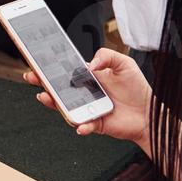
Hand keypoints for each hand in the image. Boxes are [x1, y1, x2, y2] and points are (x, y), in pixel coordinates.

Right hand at [23, 48, 151, 147]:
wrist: (149, 113)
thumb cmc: (137, 88)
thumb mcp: (124, 64)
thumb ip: (107, 55)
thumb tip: (89, 64)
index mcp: (87, 77)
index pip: (65, 70)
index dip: (50, 66)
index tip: (37, 60)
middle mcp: (84, 93)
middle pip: (58, 88)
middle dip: (42, 82)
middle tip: (32, 76)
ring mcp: (87, 108)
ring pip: (64, 106)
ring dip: (53, 103)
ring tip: (47, 97)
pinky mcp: (94, 124)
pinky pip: (83, 125)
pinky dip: (80, 125)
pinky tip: (81, 124)